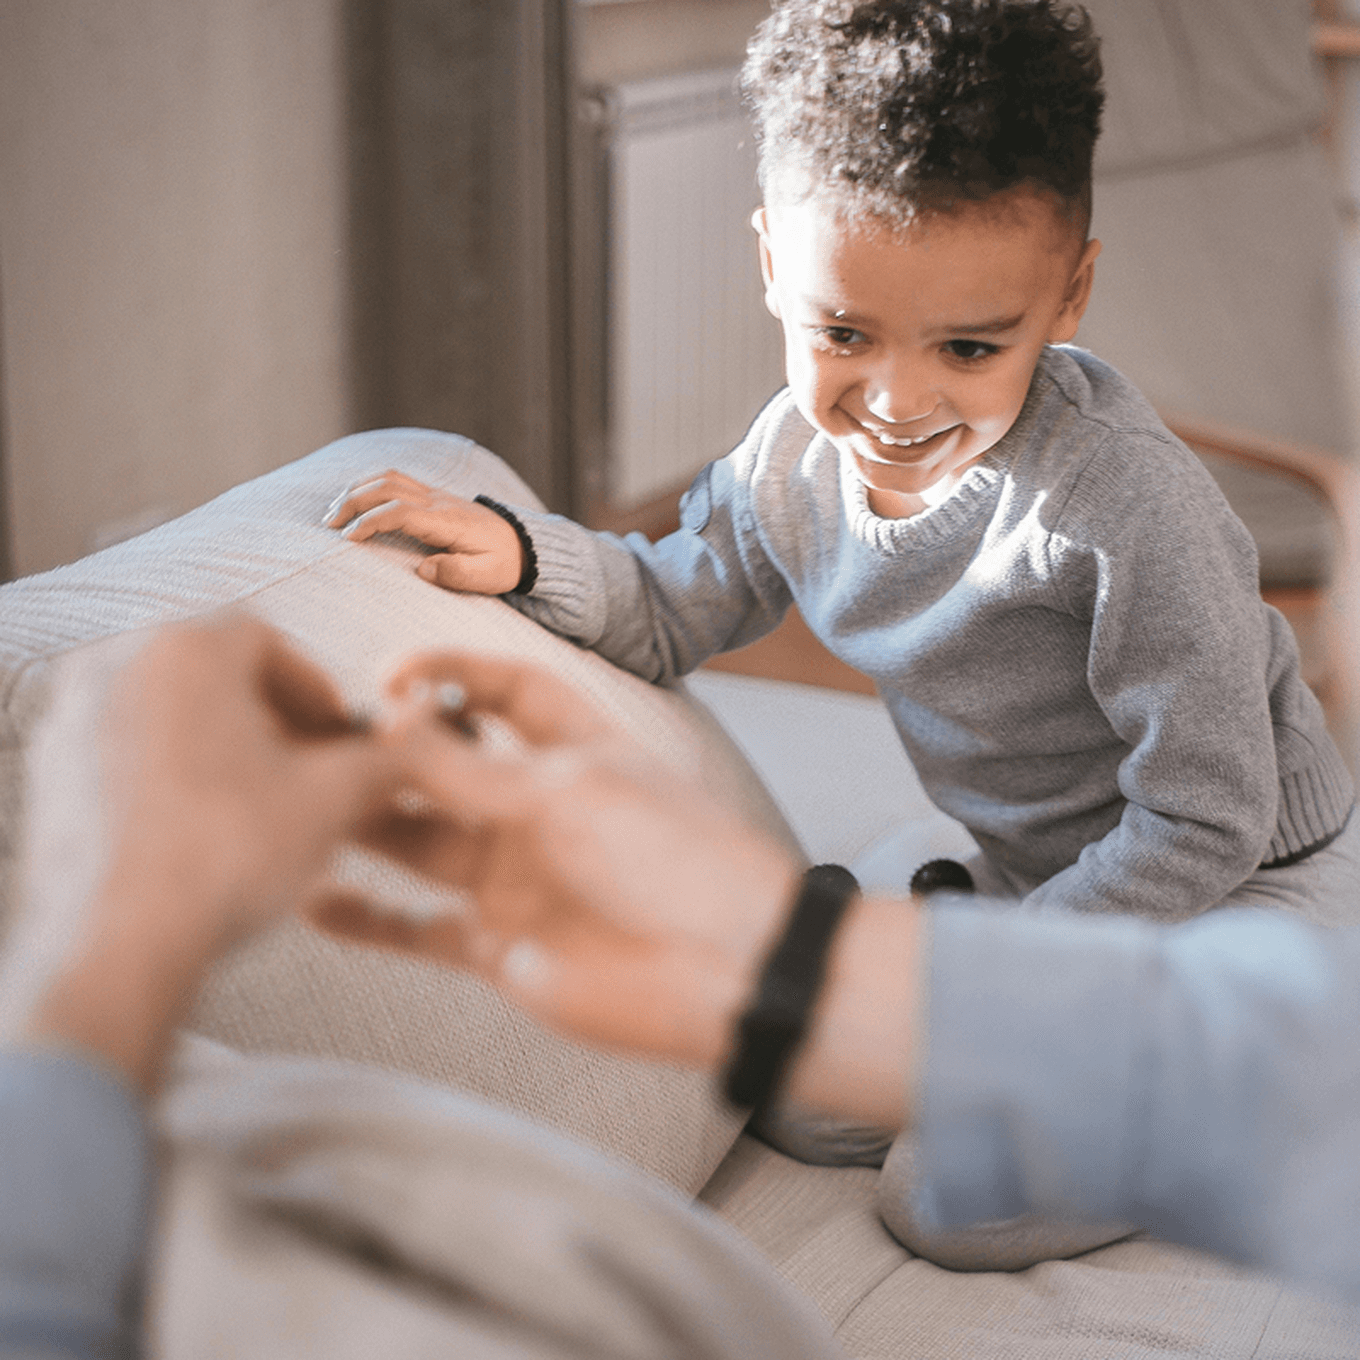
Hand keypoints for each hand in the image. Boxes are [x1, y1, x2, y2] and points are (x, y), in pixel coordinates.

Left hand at [3, 614, 402, 1091]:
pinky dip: (177, 776)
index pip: (271, 642)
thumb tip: (415, 753)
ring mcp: (81, 721)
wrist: (132, 943)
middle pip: (219, 676)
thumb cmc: (224, 859)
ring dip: (228, 747)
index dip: (317, 690)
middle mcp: (124, 670)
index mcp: (189, 653)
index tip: (339, 731)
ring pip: (177, 714)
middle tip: (310, 767)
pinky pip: (134, 753)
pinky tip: (211, 827)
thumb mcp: (334, 798)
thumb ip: (385, 759)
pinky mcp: (59, 774)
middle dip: (273, 719)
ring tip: (265, 803)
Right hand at [309, 652, 802, 1071]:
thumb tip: (392, 724)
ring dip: (365, 825)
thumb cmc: (672, 859)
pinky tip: (313, 902)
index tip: (388, 677)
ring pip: (419, 843)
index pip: (506, 691)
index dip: (451, 673)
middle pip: (446, 768)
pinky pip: (419, 930)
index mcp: (573, 751)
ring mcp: (516, 878)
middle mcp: (537, 809)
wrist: (729, 971)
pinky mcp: (500, 946)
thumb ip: (474, 769)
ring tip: (302, 809)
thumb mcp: (567, 794)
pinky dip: (370, 920)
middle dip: (387, 752)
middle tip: (315, 743)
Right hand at [325, 470, 524, 593]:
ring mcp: (435, 494)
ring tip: (334, 512)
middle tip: (328, 524)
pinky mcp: (434, 496)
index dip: (370, 522)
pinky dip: (370, 485)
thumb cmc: (503, 564)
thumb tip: (423, 569)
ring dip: (357, 490)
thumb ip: (457, 574)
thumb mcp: (487, 577)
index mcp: (446, 521)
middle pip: (386, 487)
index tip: (347, 539)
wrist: (523, 545)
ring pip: (389, 478)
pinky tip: (355, 500)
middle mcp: (438, 501)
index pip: (399, 512)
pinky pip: (397, 480)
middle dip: (352, 501)